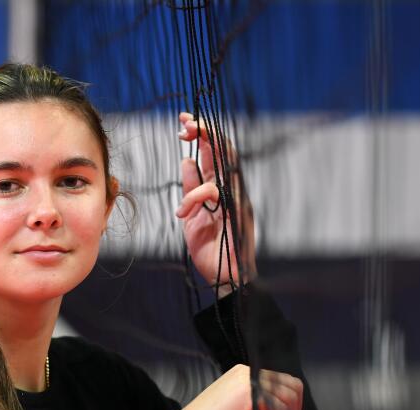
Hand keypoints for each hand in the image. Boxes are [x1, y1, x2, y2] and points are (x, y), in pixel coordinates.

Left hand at [175, 113, 256, 296]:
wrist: (224, 279)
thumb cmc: (211, 250)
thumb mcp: (193, 216)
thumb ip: (192, 190)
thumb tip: (187, 162)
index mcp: (221, 190)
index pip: (215, 155)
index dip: (202, 135)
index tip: (183, 123)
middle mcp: (232, 190)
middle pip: (224, 150)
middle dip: (205, 129)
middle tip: (185, 120)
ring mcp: (236, 200)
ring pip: (225, 161)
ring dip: (205, 142)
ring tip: (186, 132)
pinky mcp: (235, 213)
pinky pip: (215, 192)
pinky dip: (196, 196)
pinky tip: (183, 210)